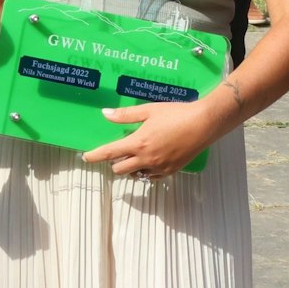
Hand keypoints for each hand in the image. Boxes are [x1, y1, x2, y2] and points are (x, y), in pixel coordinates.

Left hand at [80, 99, 216, 178]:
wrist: (203, 124)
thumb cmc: (175, 114)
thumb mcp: (149, 110)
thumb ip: (126, 115)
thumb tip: (105, 114)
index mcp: (138, 143)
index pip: (109, 153)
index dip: (95, 156)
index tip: (85, 158)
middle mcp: (146, 159)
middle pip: (119, 169)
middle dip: (113, 163)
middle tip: (115, 152)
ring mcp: (158, 168)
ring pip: (135, 175)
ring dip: (129, 168)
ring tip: (133, 154)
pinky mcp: (170, 171)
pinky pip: (150, 177)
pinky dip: (145, 171)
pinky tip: (149, 160)